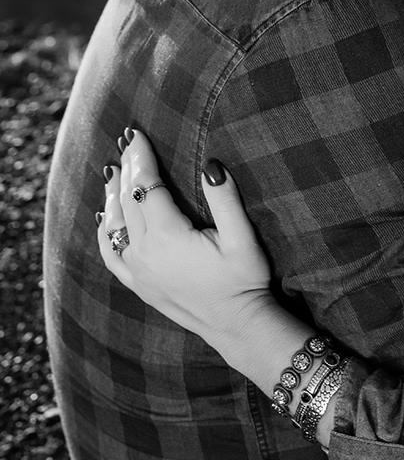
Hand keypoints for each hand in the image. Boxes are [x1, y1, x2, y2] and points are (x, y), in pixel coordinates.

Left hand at [97, 129, 278, 370]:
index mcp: (168, 236)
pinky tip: (104, 219)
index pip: (147, 186)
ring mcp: (138, 271)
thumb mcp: (243, 239)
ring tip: (114, 171)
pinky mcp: (139, 285)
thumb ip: (225, 200)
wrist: (237, 325)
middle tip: (127, 142)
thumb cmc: (244, 281)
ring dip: (113, 195)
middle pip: (129, 200)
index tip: (137, 134)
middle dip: (128, 168)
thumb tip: (211, 165)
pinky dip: (104, 234)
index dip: (142, 158)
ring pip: (115, 225)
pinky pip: (110, 255)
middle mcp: (145, 253)